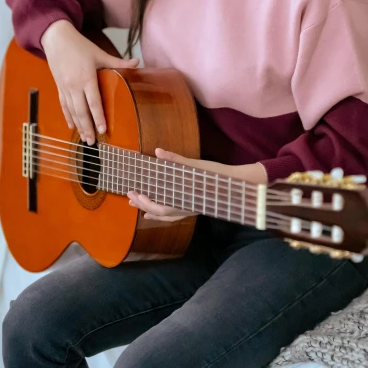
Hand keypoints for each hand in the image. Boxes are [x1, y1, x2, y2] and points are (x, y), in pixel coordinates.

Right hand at [41, 19, 138, 144]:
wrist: (56, 39)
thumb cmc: (80, 46)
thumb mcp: (100, 53)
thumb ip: (118, 62)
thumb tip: (138, 63)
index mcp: (86, 77)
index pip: (93, 101)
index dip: (98, 116)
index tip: (103, 129)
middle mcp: (74, 85)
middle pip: (81, 111)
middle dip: (87, 127)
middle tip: (93, 142)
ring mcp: (65, 87)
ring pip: (72, 111)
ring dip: (78, 126)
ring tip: (84, 139)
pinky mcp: (59, 87)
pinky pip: (63, 105)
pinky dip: (67, 117)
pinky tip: (72, 126)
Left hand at [127, 148, 266, 221]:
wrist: (238, 186)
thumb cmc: (218, 176)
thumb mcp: (196, 166)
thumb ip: (176, 160)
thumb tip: (157, 152)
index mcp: (184, 199)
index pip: (160, 207)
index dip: (145, 202)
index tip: (135, 193)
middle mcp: (185, 208)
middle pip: (160, 212)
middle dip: (143, 204)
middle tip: (129, 195)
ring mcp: (189, 209)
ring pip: (165, 215)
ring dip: (149, 209)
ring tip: (135, 204)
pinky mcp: (193, 207)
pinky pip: (173, 215)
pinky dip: (161, 213)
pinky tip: (153, 212)